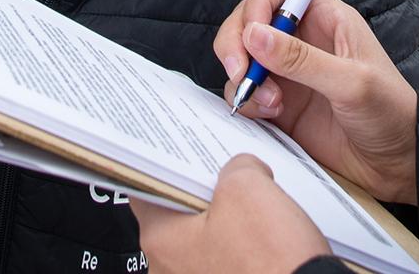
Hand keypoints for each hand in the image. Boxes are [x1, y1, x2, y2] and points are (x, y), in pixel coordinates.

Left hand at [134, 154, 327, 273]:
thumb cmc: (270, 261)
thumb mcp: (249, 187)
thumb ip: (235, 167)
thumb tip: (241, 170)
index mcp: (161, 240)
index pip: (148, 190)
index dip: (169, 167)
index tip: (186, 155)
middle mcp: (169, 270)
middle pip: (178, 216)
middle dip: (204, 195)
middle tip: (232, 178)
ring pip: (204, 241)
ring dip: (226, 223)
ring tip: (258, 209)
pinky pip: (225, 263)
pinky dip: (241, 249)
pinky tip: (267, 238)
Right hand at [216, 0, 418, 204]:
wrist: (395, 162)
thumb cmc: (390, 112)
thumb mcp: (352, 82)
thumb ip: (302, 59)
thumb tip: (255, 34)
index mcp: (326, 17)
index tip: (254, 28)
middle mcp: (301, 38)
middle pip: (249, 17)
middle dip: (236, 40)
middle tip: (241, 70)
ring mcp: (286, 70)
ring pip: (240, 55)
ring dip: (243, 77)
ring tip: (272, 102)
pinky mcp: (276, 101)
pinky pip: (244, 91)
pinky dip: (247, 101)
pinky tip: (272, 114)